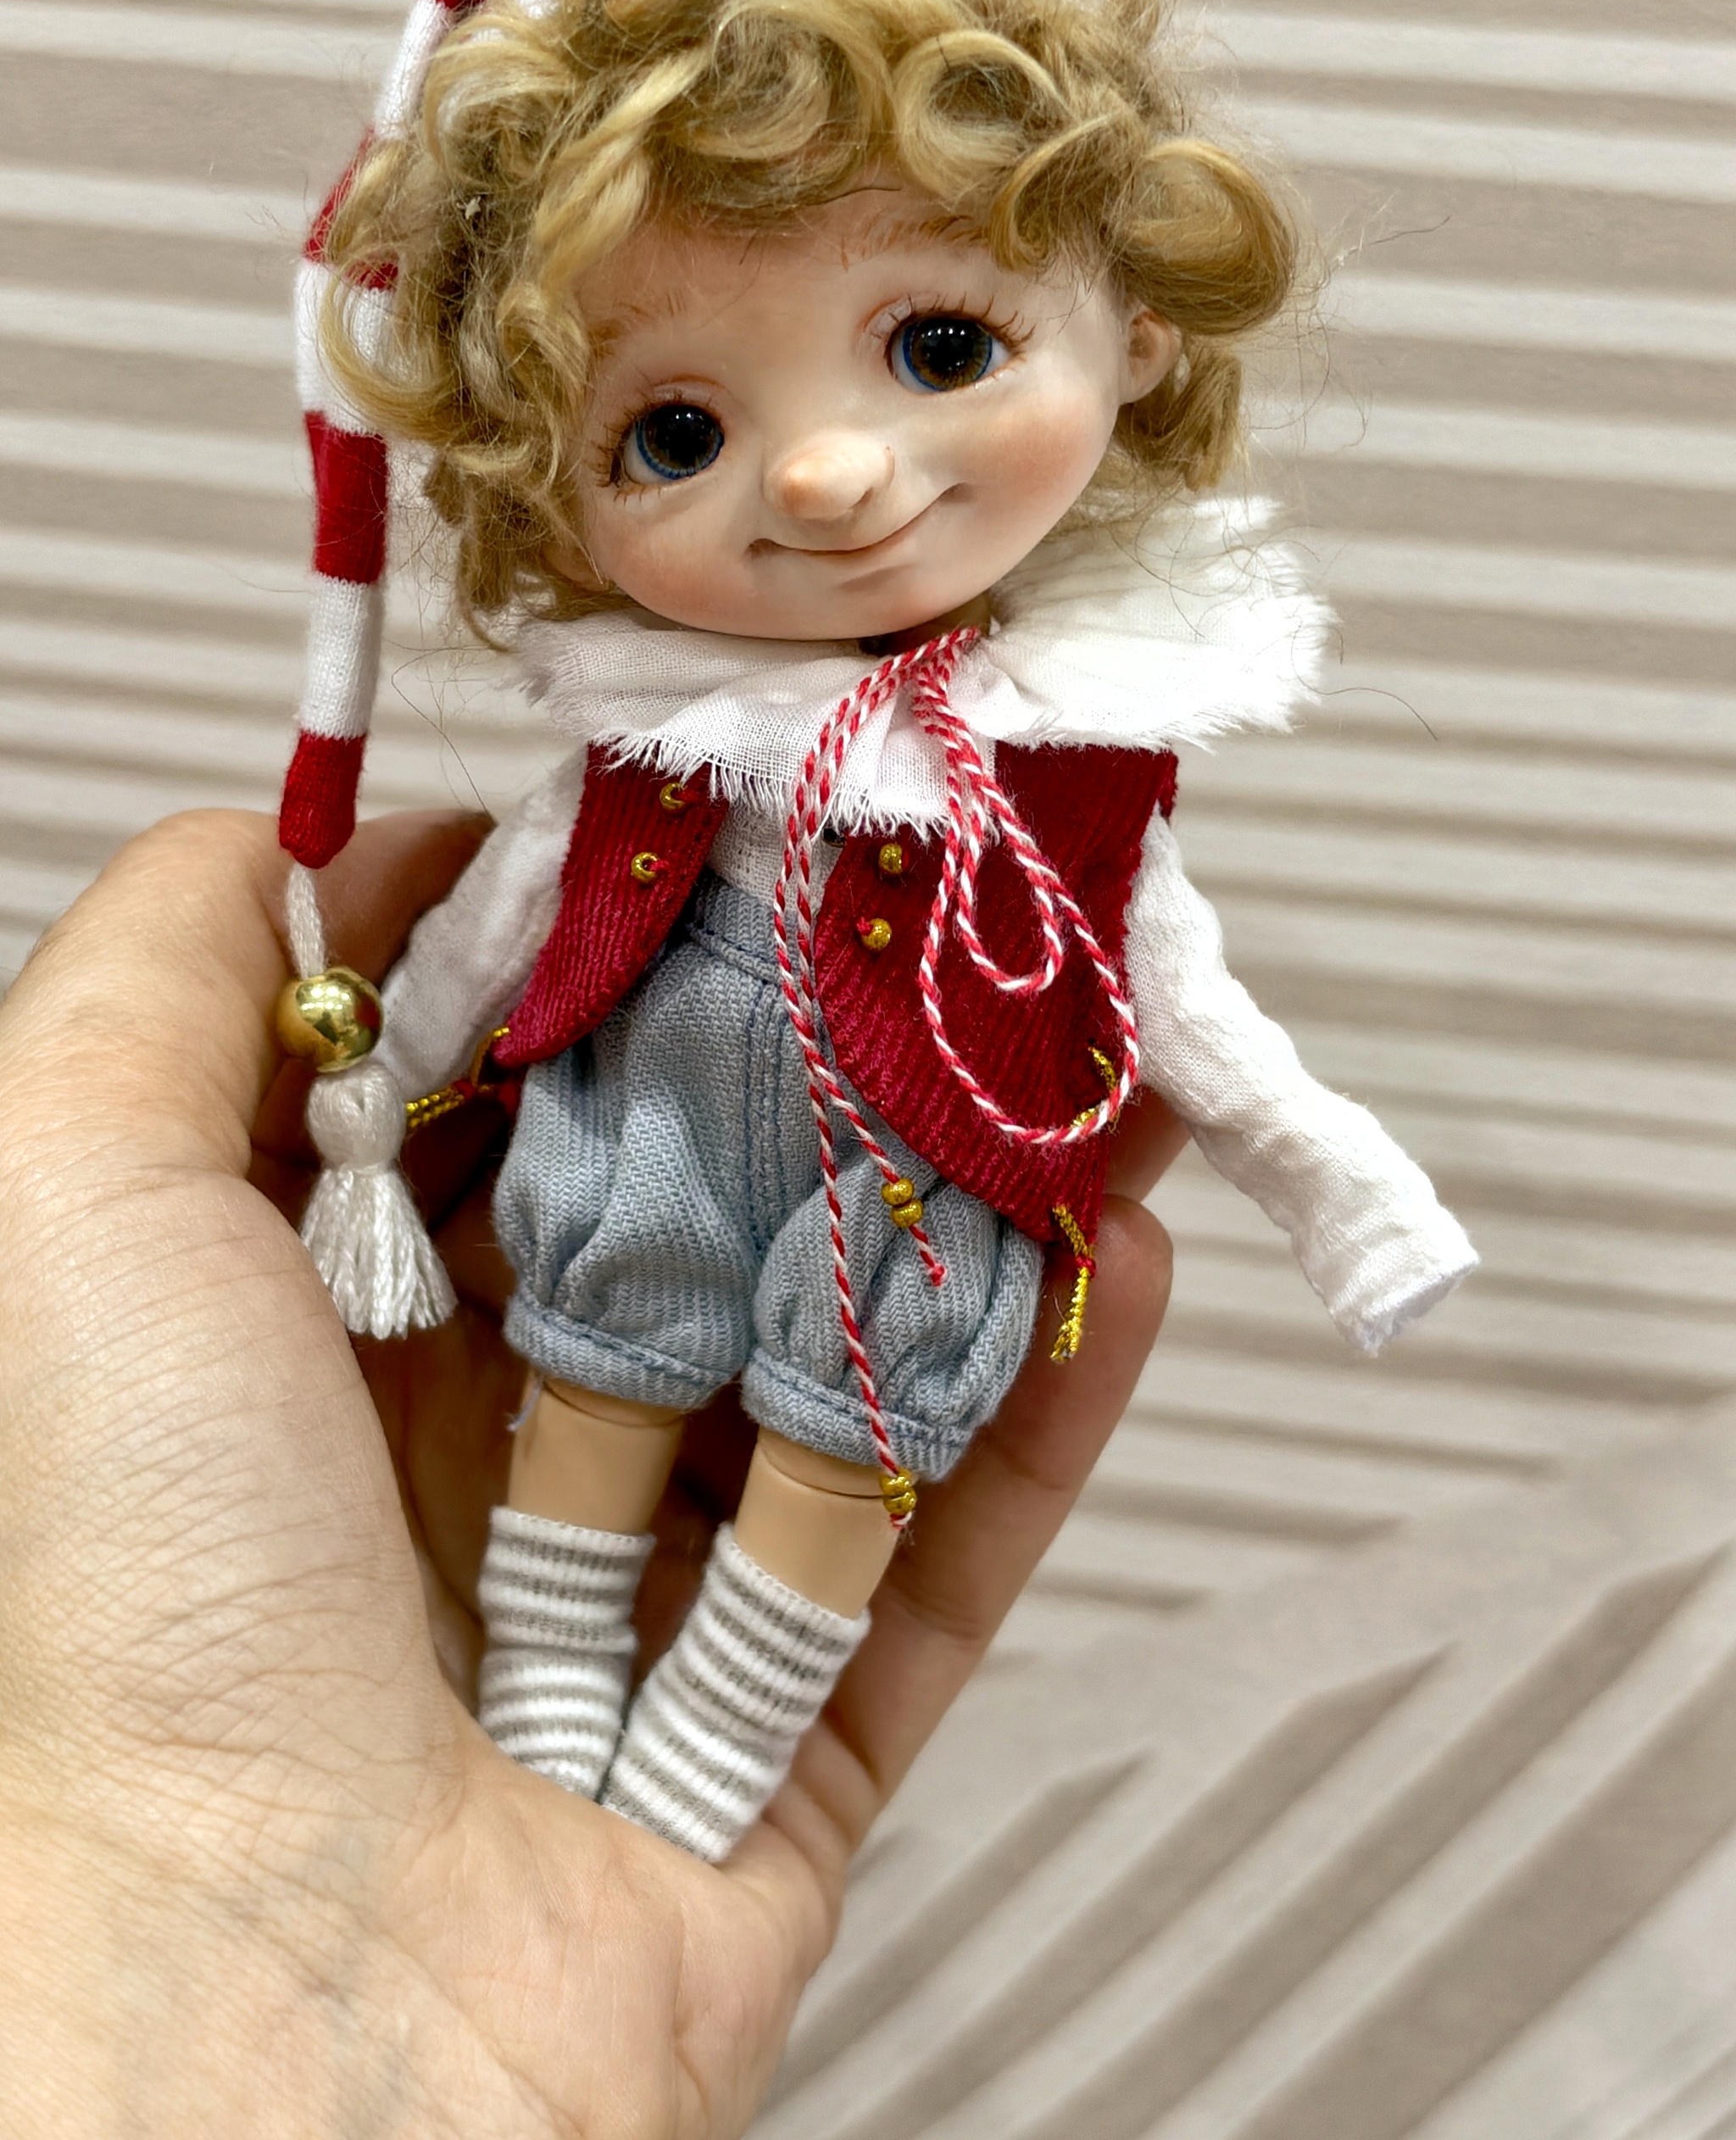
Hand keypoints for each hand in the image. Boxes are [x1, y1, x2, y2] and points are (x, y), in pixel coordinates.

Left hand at [0, 808, 1175, 2137]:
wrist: (249, 1994)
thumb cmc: (141, 1569)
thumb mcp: (71, 1177)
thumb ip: (184, 955)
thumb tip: (388, 837)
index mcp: (320, 1320)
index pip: (517, 1090)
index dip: (647, 955)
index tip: (773, 834)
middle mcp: (474, 1447)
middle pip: (705, 1216)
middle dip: (841, 1072)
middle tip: (974, 928)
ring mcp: (634, 1611)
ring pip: (845, 1374)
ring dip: (986, 1221)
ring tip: (1107, 1065)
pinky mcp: (768, 1757)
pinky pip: (931, 1563)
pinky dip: (1040, 1418)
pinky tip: (1129, 1261)